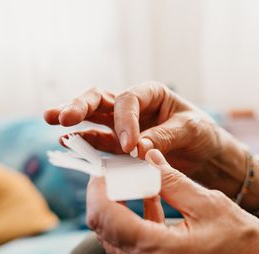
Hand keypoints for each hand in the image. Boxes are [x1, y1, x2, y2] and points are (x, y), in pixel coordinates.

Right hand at [43, 82, 221, 176]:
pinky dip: (86, 142)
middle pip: (101, 100)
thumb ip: (164, 136)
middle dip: (81, 106)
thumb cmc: (201, 134)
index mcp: (152, 94)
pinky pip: (100, 141)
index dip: (125, 121)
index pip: (128, 100)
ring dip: (73, 119)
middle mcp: (134, 106)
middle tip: (64, 117)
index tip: (130, 146)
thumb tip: (137, 149)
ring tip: (53, 121)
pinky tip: (69, 142)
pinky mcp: (121, 145)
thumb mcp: (190, 130)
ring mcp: (124, 125)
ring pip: (94, 117)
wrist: (205, 154)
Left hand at [86, 149, 258, 253]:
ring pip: (118, 242)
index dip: (98, 189)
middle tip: (118, 173)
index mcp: (158, 252)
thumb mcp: (208, 204)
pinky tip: (153, 203)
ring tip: (137, 183)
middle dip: (106, 198)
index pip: (105, 218)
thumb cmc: (247, 244)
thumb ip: (171, 180)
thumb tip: (148, 158)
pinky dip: (137, 226)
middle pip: (105, 231)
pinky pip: (136, 252)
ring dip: (121, 211)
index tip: (104, 169)